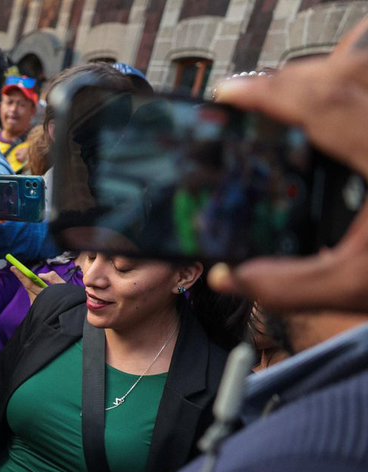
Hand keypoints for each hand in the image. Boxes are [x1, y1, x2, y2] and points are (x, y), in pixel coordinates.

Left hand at [12, 266, 64, 303]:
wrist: (70, 315)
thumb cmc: (68, 300)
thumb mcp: (64, 286)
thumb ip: (53, 278)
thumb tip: (40, 275)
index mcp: (44, 295)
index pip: (30, 284)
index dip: (21, 275)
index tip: (14, 268)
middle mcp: (38, 302)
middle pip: (27, 287)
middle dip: (22, 277)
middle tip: (15, 268)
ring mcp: (36, 306)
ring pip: (30, 291)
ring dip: (27, 283)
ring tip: (22, 274)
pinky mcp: (37, 308)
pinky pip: (33, 296)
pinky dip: (33, 290)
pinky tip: (33, 285)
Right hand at [209, 18, 367, 312]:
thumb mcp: (355, 285)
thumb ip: (288, 286)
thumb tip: (230, 277)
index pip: (323, 103)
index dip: (269, 93)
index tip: (230, 93)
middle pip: (346, 71)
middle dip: (293, 79)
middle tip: (254, 97)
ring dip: (327, 75)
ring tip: (292, 97)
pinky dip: (352, 84)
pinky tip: (334, 109)